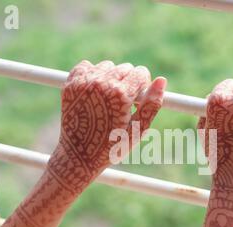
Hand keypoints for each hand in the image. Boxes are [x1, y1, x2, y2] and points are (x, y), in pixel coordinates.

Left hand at [48, 60, 165, 193]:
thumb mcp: (137, 130)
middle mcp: (101, 84)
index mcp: (120, 95)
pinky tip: (94, 93)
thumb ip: (152, 105)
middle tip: (122, 104)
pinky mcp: (70, 84)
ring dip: (111, 78)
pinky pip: (87, 66)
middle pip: (125, 68)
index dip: (143, 87)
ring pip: (108, 66)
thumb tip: (162, 80)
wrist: (77, 156)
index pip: (141, 72)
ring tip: (108, 99)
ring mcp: (83, 83)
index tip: (138, 101)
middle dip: (128, 82)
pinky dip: (93, 75)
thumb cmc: (111, 147)